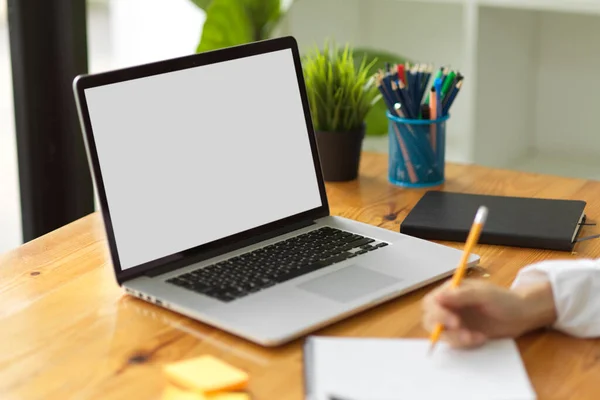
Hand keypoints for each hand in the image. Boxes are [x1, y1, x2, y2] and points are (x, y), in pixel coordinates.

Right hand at [422, 278, 556, 347]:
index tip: (454, 322)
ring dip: (455, 338)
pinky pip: (453, 342)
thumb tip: (438, 297)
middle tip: (463, 333)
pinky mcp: (461, 334)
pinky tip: (481, 338)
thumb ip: (461, 296)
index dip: (438, 313)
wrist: (522, 315)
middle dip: (443, 329)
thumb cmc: (504, 300)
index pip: (432, 301)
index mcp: (451, 291)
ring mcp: (454, 321)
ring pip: (440, 333)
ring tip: (476, 338)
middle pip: (430, 319)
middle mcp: (449, 306)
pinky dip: (464, 343)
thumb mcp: (484, 294)